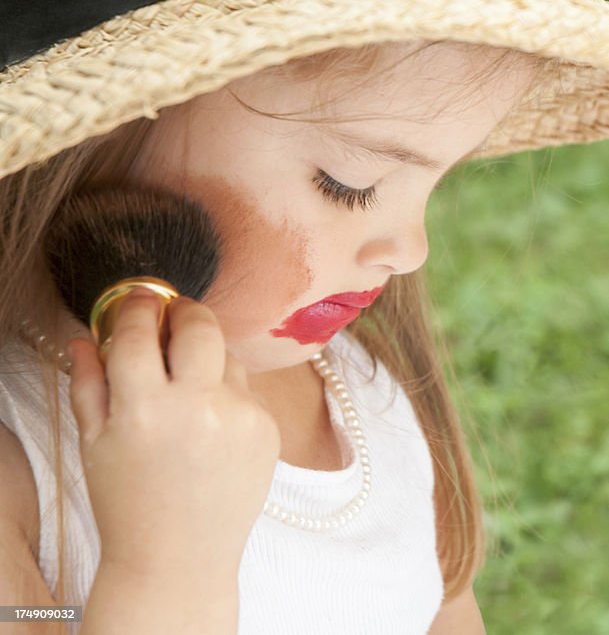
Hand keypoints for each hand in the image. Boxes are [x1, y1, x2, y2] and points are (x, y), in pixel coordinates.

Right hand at [66, 287, 280, 577]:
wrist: (181, 558)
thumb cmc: (129, 502)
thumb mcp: (95, 444)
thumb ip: (90, 383)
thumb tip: (90, 335)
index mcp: (144, 410)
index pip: (141, 331)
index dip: (137, 307)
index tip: (138, 301)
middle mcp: (198, 407)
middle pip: (200, 324)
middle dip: (184, 311)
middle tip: (173, 317)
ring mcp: (241, 416)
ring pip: (227, 354)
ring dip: (206, 357)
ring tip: (186, 390)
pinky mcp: (268, 427)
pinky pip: (247, 388)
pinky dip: (228, 393)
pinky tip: (210, 426)